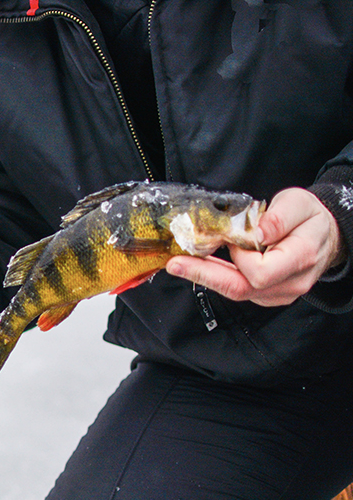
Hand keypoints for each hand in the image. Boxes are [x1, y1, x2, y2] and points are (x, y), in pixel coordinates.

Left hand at [166, 188, 342, 306]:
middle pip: (240, 288)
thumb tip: (259, 231)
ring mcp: (278, 294)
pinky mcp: (266, 295)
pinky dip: (217, 277)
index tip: (232, 239)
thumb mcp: (300, 203)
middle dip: (204, 275)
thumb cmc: (310, 218)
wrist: (324, 235)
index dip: (241, 257)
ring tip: (180, 264)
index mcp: (301, 259)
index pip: (260, 272)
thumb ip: (280, 216)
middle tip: (175, 264)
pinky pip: (238, 290)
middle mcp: (289, 283)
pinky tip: (203, 265)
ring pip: (236, 291)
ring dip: (206, 276)